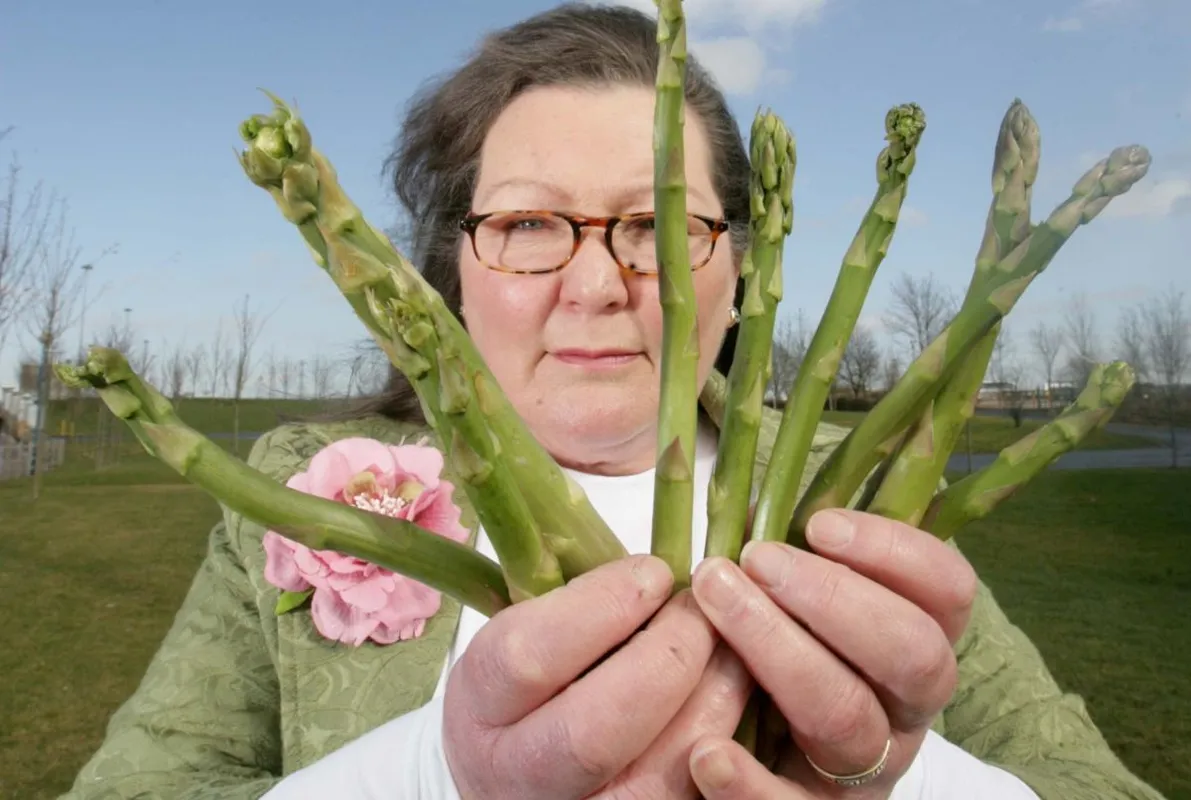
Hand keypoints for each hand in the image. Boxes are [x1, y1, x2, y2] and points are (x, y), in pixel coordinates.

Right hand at [442, 554, 743, 799]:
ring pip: (661, 770)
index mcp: (481, 705)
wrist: (516, 774)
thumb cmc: (528, 686)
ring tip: (730, 641)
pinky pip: (695, 787)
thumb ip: (573, 599)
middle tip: (699, 611)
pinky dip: (728, 732)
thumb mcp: (520, 632)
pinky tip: (736, 688)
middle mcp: (520, 774)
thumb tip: (656, 558)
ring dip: (714, 692)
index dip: (602, 607)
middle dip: (666, 658)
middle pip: (594, 732)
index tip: (652, 572)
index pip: (528, 658)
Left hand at [686, 509, 977, 798]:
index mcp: (914, 640)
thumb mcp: (795, 600)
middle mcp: (906, 707)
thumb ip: (791, 555)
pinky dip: (750, 784)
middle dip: (835, 597)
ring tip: (716, 601)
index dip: (894, 551)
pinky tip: (706, 752)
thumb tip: (748, 506)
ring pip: (848, 717)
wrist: (758, 756)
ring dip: (780, 653)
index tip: (819, 523)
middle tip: (756, 559)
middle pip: (911, 653)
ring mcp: (867, 767)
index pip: (947, 591)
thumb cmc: (776, 650)